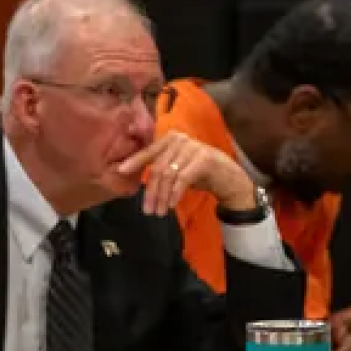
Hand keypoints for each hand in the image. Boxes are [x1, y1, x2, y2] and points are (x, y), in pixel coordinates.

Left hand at [115, 131, 253, 216]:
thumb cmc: (199, 174)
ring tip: (158, 212)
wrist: (230, 179)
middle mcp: (180, 139)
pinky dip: (174, 193)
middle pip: (158, 167)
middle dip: (151, 191)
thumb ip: (160, 167)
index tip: (120, 171)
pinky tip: (171, 205)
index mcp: (171, 138)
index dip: (134, 161)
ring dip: (161, 196)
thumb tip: (137, 178)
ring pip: (168, 175)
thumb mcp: (176, 168)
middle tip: (147, 210)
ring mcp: (193, 147)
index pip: (149, 151)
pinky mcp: (204, 159)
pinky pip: (182, 179)